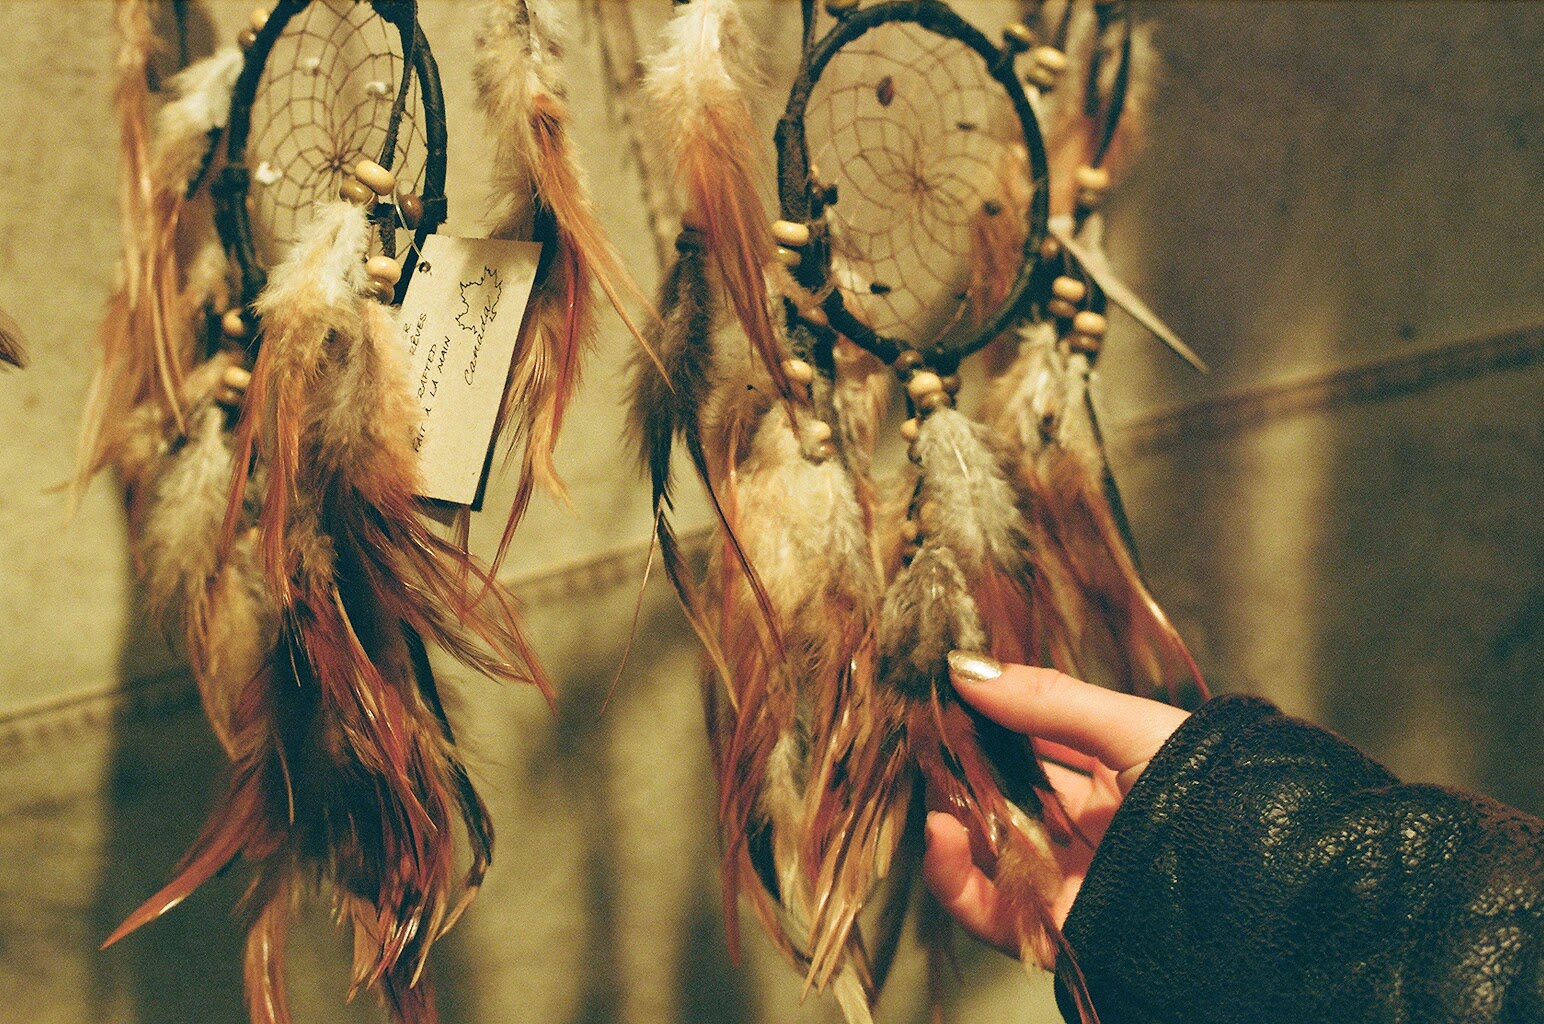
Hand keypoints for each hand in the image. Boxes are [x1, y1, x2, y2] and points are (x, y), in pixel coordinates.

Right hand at [923, 652, 1190, 953]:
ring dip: (948, 816)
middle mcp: (1084, 825)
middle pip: (999, 792)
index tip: (943, 687)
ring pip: (984, 848)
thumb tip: (964, 668)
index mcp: (1111, 771)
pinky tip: (941, 834)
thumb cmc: (1211, 791)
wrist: (1255, 884)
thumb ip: (1047, 701)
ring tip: (929, 781)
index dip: (985, 715)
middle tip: (921, 730)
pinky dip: (951, 875)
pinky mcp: (1052, 927)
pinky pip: (985, 909)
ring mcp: (1067, 877)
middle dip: (957, 763)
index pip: (1029, 739)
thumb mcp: (1131, 728)